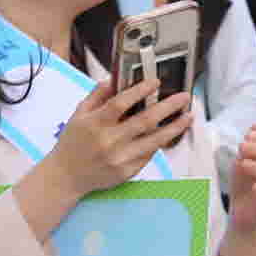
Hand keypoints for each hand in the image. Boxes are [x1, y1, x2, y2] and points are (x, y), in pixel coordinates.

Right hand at [44, 78, 193, 198]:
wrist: (66, 176)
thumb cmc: (72, 143)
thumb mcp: (78, 115)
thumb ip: (97, 96)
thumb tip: (114, 79)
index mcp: (95, 124)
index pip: (121, 103)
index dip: (140, 91)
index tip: (156, 82)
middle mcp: (109, 141)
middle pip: (145, 121)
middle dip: (168, 107)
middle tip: (184, 97)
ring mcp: (120, 158)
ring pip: (154, 140)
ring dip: (175, 127)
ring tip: (188, 116)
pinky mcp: (128, 172)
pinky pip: (149, 155)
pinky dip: (160, 143)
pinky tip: (169, 133)